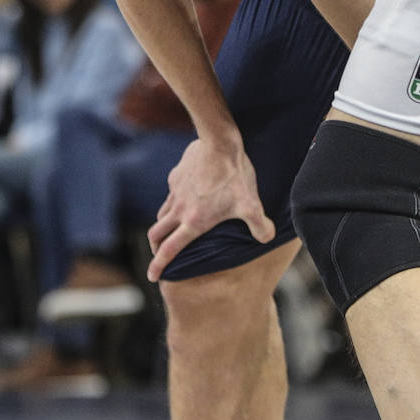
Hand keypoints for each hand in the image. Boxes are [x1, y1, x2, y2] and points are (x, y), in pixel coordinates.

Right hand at [147, 137, 274, 280]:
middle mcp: (179, 209)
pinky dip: (171, 203)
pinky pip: (170, 194)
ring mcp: (175, 192)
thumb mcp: (251, 204)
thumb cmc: (235, 175)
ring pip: (161, 214)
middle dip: (155, 249)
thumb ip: (259, 225)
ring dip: (162, 226)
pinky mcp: (176, 176)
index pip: (170, 250)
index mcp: (193, 222)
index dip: (159, 266)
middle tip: (158, 255)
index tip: (152, 277)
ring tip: (170, 230)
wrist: (219, 142)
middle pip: (156, 235)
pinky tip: (183, 198)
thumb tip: (267, 238)